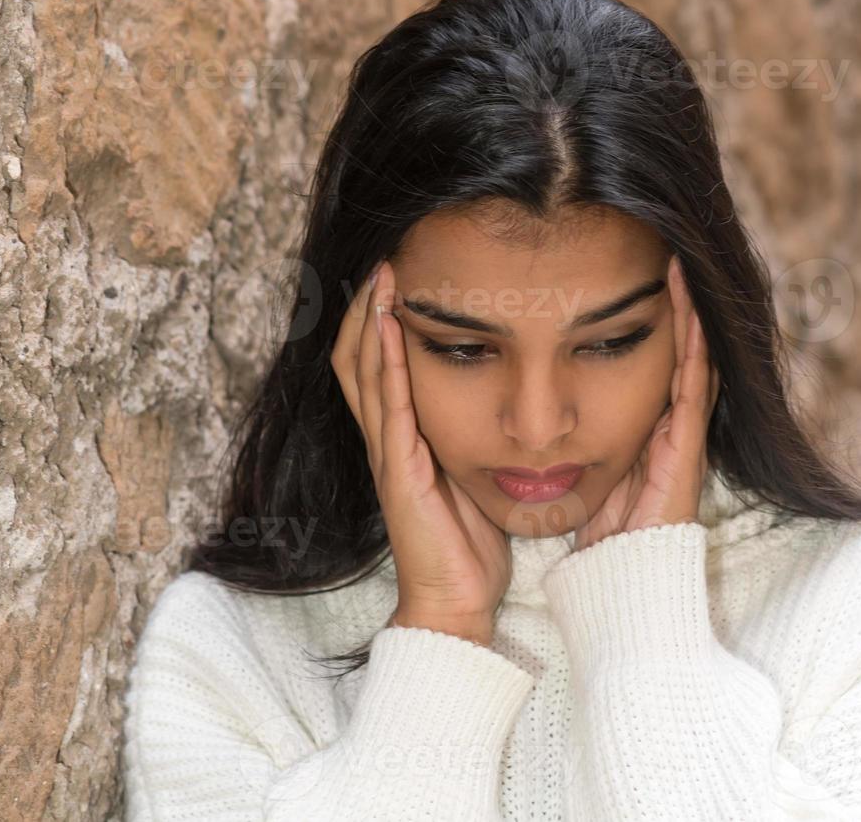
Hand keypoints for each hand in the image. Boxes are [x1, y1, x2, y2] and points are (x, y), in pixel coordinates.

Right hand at [330, 260, 510, 645]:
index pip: (377, 366)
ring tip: (381, 277)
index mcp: (404, 438)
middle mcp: (388, 439)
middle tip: (382, 260)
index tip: (397, 275)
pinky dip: (385, 362)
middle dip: (365, 308)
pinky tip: (388, 328)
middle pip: (357, 358)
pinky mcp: (399, 470)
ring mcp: (389, 453)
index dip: (378, 320)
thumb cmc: (470, 544)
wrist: (457, 601)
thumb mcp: (474, 475)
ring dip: (369, 321)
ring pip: (363, 373)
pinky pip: (388, 406)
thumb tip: (504, 401)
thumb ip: (474, 438)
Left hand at [570, 255, 719, 552]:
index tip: (635, 282)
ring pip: (691, 360)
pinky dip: (692, 345)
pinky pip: (693, 385)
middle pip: (677, 355)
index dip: (648, 324)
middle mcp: (669, 429)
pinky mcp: (685, 449)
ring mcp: (682, 437)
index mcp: (646, 433)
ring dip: (687, 314)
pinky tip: (687, 310)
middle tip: (665, 257)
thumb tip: (543, 417)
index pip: (653, 366)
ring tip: (678, 267)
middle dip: (675, 308)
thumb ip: (576, 445)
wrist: (622, 583)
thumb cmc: (599, 539)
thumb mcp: (584, 477)